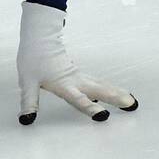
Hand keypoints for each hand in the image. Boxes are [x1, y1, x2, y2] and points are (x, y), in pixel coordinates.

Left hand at [16, 1, 137, 124]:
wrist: (38, 40)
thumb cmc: (32, 59)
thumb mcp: (27, 82)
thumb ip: (29, 101)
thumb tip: (26, 119)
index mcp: (63, 84)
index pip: (78, 99)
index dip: (89, 108)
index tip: (103, 115)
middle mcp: (75, 81)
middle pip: (98, 90)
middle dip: (114, 98)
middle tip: (131, 104)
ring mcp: (79, 76)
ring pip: (101, 85)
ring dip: (116, 92)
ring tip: (131, 100)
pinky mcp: (80, 74)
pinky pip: (97, 82)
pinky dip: (109, 87)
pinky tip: (117, 93)